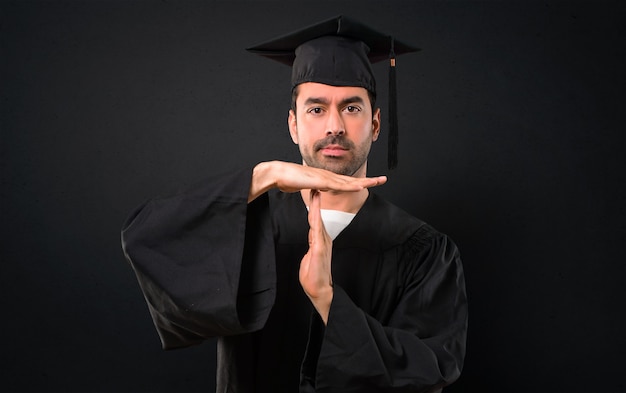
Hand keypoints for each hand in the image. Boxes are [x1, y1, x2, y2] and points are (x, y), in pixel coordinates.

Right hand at [249, 161, 386, 201]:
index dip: (359, 182)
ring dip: (364, 181)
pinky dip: (350, 185)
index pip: (345, 182)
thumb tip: (317, 190)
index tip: (370, 183)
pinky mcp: (319, 180)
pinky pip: (338, 185)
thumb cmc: (286, 179)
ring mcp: (324, 177)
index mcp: (324, 178)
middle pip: (351, 179)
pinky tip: (359, 186)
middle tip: (383, 179)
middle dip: (368, 179)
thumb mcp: (304, 186)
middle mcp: (327, 176)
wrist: (276, 173)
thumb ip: (312, 188)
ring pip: (348, 181)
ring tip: (378, 182)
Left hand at [299, 189, 332, 323]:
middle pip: (317, 216)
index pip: (315, 220)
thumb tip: (310, 239)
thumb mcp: (309, 257)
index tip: (312, 194)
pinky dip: (316, 221)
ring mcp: (322, 244)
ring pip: (318, 221)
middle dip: (316, 201)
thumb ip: (310, 245)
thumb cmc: (313, 276)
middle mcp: (323, 240)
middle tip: (315, 186)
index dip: (314, 207)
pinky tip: (314, 213)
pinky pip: (317, 232)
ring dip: (316, 207)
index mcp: (319, 241)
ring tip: (315, 194)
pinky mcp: (320, 249)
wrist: (319, 290)